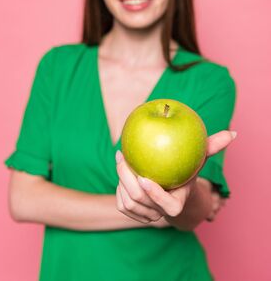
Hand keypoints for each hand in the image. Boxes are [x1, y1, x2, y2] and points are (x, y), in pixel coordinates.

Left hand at [115, 130, 235, 223]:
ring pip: (128, 202)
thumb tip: (231, 134)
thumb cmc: (186, 171)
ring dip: (121, 180)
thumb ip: (211, 147)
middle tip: (122, 156)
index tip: (145, 177)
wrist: (172, 189)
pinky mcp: (133, 215)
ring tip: (121, 158)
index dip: (156, 195)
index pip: (167, 206)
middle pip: (140, 200)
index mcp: (177, 203)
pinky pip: (122, 204)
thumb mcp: (197, 159)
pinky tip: (120, 168)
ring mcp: (147, 216)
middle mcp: (161, 213)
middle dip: (127, 179)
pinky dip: (119, 188)